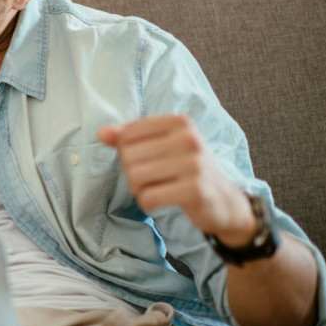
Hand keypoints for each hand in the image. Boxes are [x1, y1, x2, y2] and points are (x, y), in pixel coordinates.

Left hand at [97, 115, 255, 245]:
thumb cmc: (187, 169)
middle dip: (132, 173)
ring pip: (135, 177)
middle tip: (154, 179)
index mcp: (179, 122)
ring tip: (158, 189)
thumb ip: (129, 137)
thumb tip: (101, 133)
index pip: (127, 134)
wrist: (224, 201)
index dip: (127, 152)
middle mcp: (188, 138)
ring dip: (139, 190)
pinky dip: (148, 203)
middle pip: (128, 156)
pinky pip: (148, 198)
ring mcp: (194, 164)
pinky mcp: (194, 190)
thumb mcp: (162, 145)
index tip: (147, 160)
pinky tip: (163, 201)